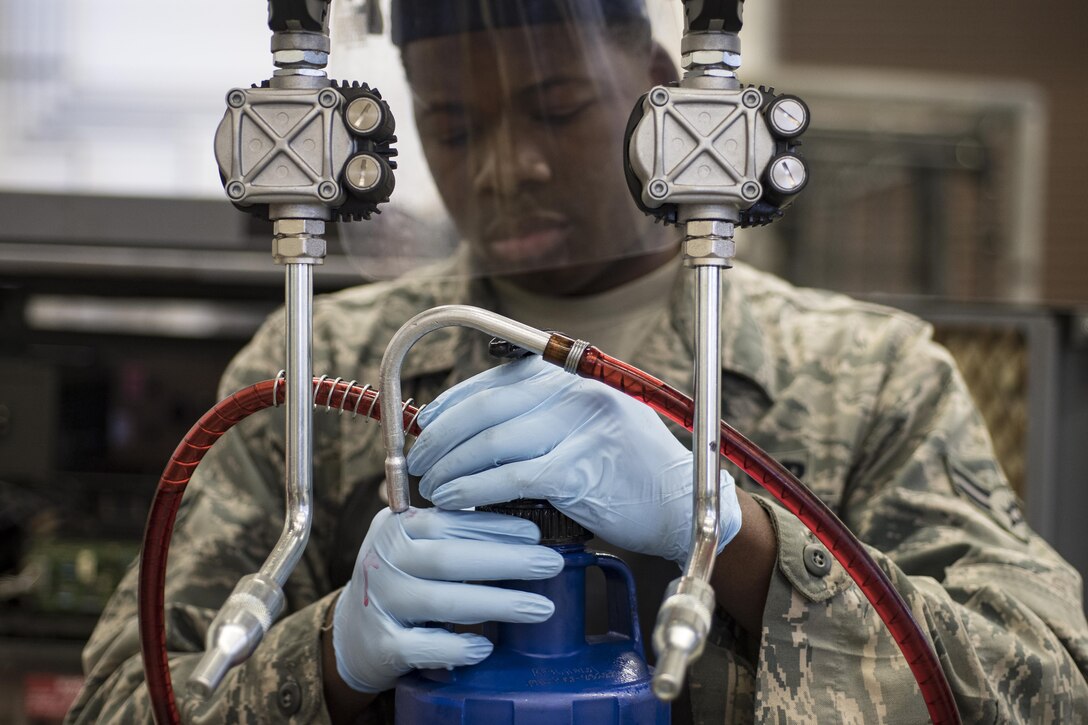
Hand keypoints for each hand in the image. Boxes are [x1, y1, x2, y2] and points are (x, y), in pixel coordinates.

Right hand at [333, 506, 563, 692]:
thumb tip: (525, 528)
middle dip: (507, 561)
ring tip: (540, 608)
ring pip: (442, 601)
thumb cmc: (404, 580)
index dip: (494, 526)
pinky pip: (422, 647)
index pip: (448, 519)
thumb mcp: (416, 545)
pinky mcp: (381, 645)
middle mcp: (383, 560)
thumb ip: (453, 533)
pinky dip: (456, 648)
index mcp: (396, 527)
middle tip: (551, 564)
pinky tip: (485, 647)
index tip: (536, 534)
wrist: (352, 633)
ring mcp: (380, 603)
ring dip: (497, 604)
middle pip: (449, 558)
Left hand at [407, 356, 740, 564]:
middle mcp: (577, 392)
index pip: (498, 379)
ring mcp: (582, 427)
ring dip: (451, 464)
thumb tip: (472, 425)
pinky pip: (512, 477)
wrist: (682, 503)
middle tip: (419, 460)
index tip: (426, 424)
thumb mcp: (589, 423)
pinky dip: (474, 488)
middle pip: (488, 406)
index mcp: (574, 375)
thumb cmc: (628, 469)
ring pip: (494, 441)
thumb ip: (542, 414)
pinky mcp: (582, 468)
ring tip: (431, 484)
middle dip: (443, 435)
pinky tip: (454, 499)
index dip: (454, 402)